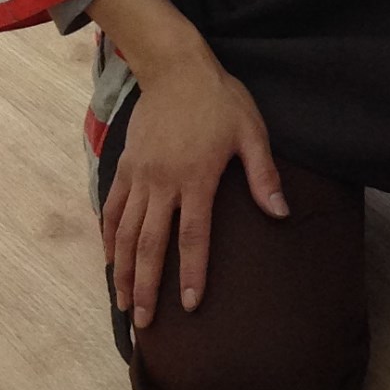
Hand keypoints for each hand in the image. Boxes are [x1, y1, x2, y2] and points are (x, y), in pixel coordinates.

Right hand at [101, 45, 284, 327]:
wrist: (175, 68)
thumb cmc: (220, 100)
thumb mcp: (251, 132)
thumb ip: (263, 176)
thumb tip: (281, 213)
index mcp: (197, 178)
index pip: (193, 236)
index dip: (192, 272)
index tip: (190, 304)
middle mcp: (162, 183)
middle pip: (151, 244)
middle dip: (148, 286)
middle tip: (144, 322)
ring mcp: (139, 176)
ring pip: (126, 232)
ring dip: (124, 270)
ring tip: (124, 303)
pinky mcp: (125, 166)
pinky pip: (112, 209)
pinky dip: (109, 237)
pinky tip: (110, 260)